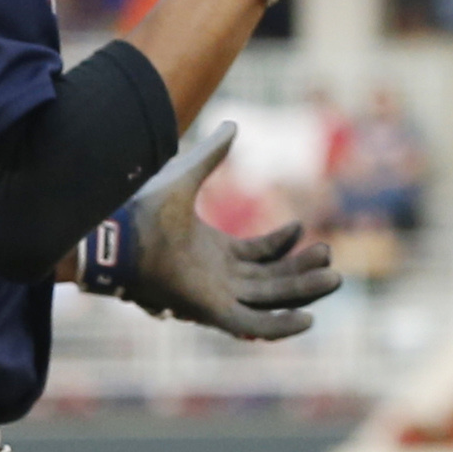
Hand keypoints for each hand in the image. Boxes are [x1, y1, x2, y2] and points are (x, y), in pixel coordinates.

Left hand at [125, 125, 339, 339]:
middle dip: (303, 271)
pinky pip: (253, 326)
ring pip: (271, 300)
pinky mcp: (212, 312)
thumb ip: (211, 154)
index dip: (283, 244)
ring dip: (302, 292)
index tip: (300, 226)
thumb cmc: (144, 211)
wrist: (120, 235)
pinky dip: (280, 326)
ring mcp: (217, 296)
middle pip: (273, 280)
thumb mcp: (188, 176)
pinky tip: (308, 319)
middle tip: (330, 257)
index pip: (259, 255)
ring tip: (333, 277)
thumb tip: (232, 125)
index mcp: (215, 252)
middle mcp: (219, 277)